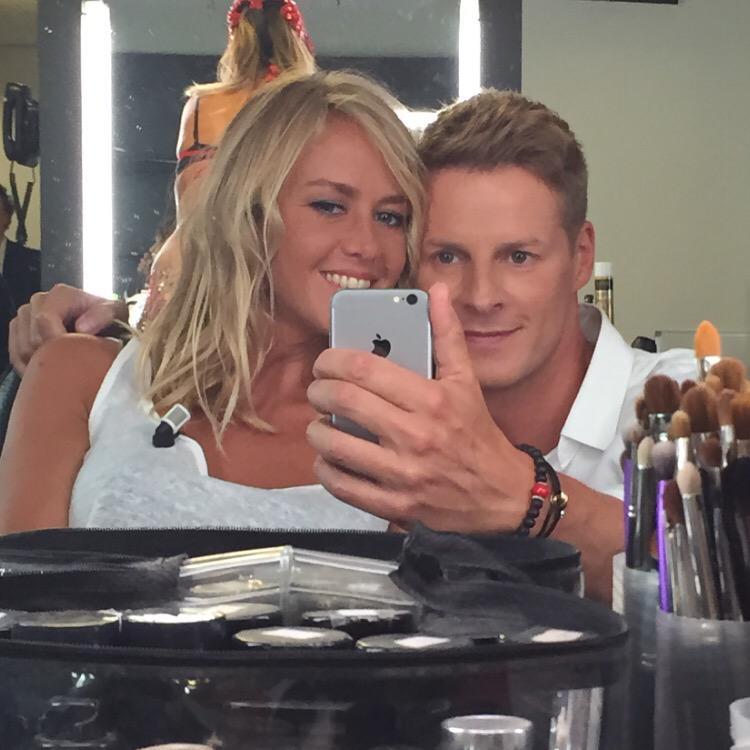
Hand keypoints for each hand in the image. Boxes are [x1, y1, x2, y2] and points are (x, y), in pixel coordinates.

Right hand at [9, 284, 127, 374]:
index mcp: (60, 294)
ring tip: (64, 368)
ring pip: (21, 348)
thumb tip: (82, 328)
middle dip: (50, 355)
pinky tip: (50, 370)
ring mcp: (26, 315)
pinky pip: (15, 354)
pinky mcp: (19, 331)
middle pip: (31, 338)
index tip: (73, 356)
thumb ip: (103, 315)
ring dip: (40, 363)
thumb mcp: (116, 313)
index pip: (43, 321)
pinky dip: (30, 367)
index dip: (55, 342)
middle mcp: (39, 301)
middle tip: (72, 365)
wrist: (103, 328)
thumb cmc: (110, 320)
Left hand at [306, 282, 534, 532]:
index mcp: (430, 399)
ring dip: (316, 431)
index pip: (363, 368)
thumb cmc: (477, 435)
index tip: (325, 362)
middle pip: (342, 401)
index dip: (331, 360)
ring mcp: (403, 473)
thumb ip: (447, 334)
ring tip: (321, 424)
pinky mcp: (394, 504)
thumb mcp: (467, 381)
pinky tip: (330, 459)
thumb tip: (435, 292)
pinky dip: (326, 469)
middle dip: (318, 391)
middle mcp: (415, 435)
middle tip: (318, 390)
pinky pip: (342, 485)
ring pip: (334, 445)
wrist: (499, 495)